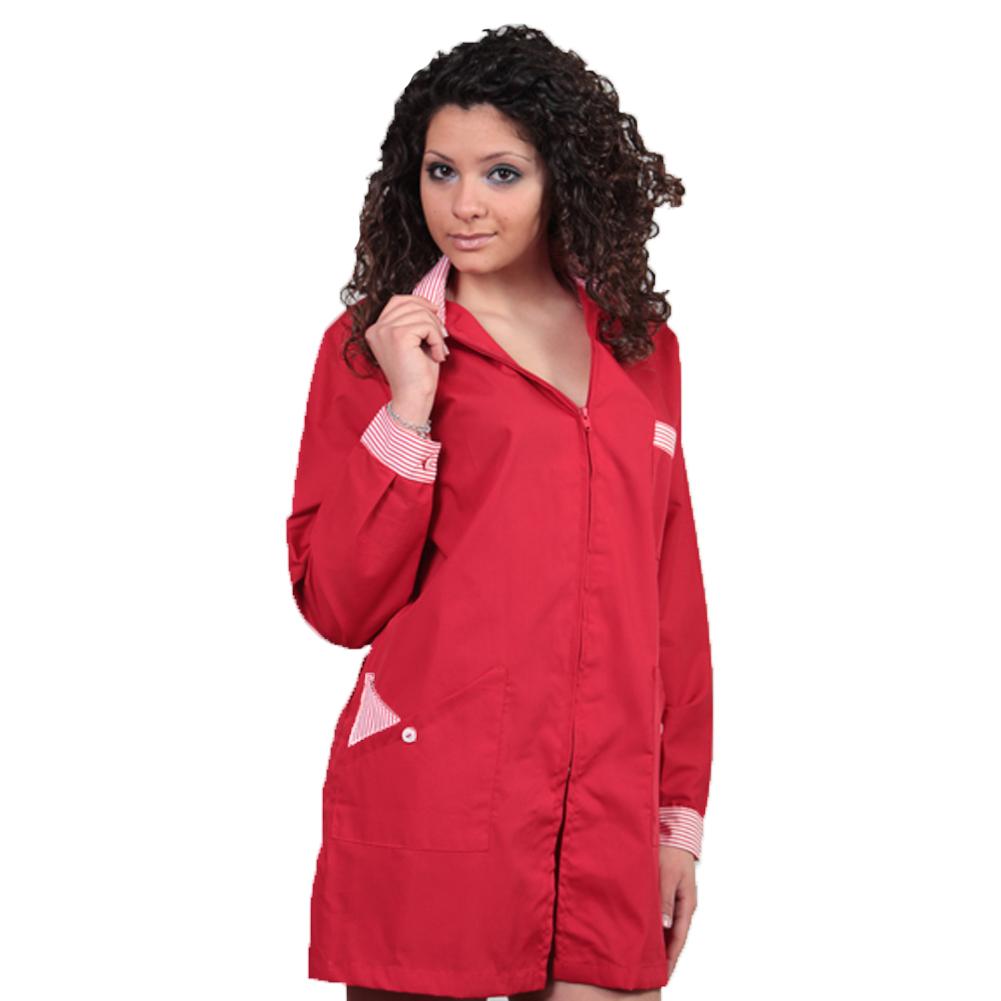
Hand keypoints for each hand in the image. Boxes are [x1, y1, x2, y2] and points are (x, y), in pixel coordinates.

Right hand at [364, 294, 449, 422]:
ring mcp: (385, 331)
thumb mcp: (412, 342)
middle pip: (411, 304)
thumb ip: (413, 322)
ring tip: (437, 350)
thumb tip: (430, 304)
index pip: (397, 301)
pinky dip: (437, 340)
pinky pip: (427, 326)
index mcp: (375, 330)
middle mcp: (376, 328)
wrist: (413, 398)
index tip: (435, 313)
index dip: (419, 302)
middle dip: (432, 319)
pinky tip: (436, 356)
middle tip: (440, 340)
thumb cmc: (416, 375)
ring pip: (421, 314)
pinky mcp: (398, 336)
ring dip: (436, 332)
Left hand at [659, 844, 697, 981]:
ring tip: (648, 957)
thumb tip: (665, 926)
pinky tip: (647, 932)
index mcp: (687, 903)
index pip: (679, 936)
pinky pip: (663, 914)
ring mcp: (676, 898)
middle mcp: (683, 904)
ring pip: (668, 925)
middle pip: (674, 935)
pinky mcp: (668, 891)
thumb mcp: (667, 875)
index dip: (671, 956)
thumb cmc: (671, 851)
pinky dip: (657, 926)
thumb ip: (665, 900)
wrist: (674, 831)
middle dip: (665, 953)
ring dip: (660, 940)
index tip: (664, 972)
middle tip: (654, 971)